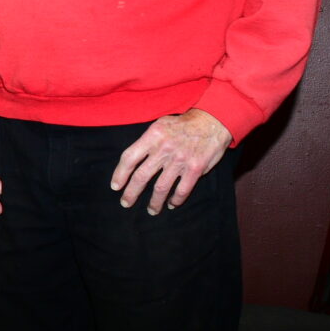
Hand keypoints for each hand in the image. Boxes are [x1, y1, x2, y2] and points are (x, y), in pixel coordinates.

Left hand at [111, 108, 230, 215]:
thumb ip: (147, 142)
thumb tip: (133, 161)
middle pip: (142, 176)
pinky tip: (171, 204)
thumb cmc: (183, 124)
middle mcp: (164, 149)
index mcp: (153, 136)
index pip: (129, 158)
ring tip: (151, 210)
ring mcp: (180, 160)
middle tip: (126, 203)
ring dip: (154, 202)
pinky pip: (182, 190)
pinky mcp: (195, 168)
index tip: (116, 186)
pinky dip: (175, 200)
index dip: (120, 174)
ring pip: (161, 187)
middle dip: (131, 193)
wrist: (213, 121)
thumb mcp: (160, 124)